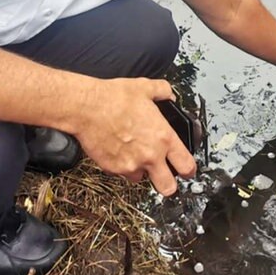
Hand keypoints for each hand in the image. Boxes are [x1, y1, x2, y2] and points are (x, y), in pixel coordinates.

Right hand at [70, 78, 196, 195]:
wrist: (86, 107)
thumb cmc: (113, 98)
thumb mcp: (145, 87)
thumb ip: (162, 91)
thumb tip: (168, 94)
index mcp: (163, 137)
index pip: (186, 165)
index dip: (189, 170)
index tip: (186, 170)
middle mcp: (150, 155)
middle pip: (168, 187)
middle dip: (169, 184)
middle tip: (164, 176)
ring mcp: (130, 165)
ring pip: (141, 179)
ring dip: (140, 170)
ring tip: (134, 153)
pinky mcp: (113, 168)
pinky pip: (120, 173)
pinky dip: (121, 165)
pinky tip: (117, 149)